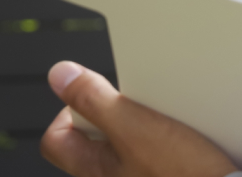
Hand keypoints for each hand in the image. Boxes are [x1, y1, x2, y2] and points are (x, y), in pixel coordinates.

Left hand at [40, 60, 236, 176]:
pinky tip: (185, 141)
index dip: (71, 110)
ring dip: (141, 131)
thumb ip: (95, 100)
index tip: (100, 95)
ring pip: (124, 152)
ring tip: (167, 122)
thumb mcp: (136, 126)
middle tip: (140, 106)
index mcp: (93, 169)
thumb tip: (59, 75)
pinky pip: (152, 161)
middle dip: (112, 117)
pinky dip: (163, 147)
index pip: (56, 140)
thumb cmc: (183, 173)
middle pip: (91, 143)